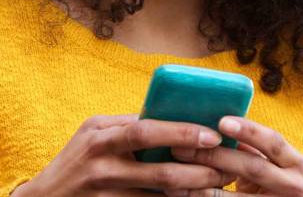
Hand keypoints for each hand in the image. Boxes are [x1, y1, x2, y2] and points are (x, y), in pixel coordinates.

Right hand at [14, 114, 236, 196]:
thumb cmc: (76, 160)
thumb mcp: (92, 133)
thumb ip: (126, 125)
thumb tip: (171, 114)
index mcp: (99, 138)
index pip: (145, 131)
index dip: (181, 132)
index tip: (212, 135)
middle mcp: (100, 167)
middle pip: (159, 171)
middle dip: (198, 171)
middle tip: (226, 169)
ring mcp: (105, 196)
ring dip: (192, 194)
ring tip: (216, 187)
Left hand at [167, 116, 302, 196]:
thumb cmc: (263, 180)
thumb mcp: (265, 160)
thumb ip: (249, 146)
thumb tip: (209, 122)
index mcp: (294, 163)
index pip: (273, 141)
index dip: (249, 131)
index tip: (221, 121)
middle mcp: (293, 186)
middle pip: (252, 167)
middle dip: (215, 156)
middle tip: (182, 147)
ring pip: (234, 196)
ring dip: (200, 182)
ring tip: (173, 171)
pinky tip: (178, 191)